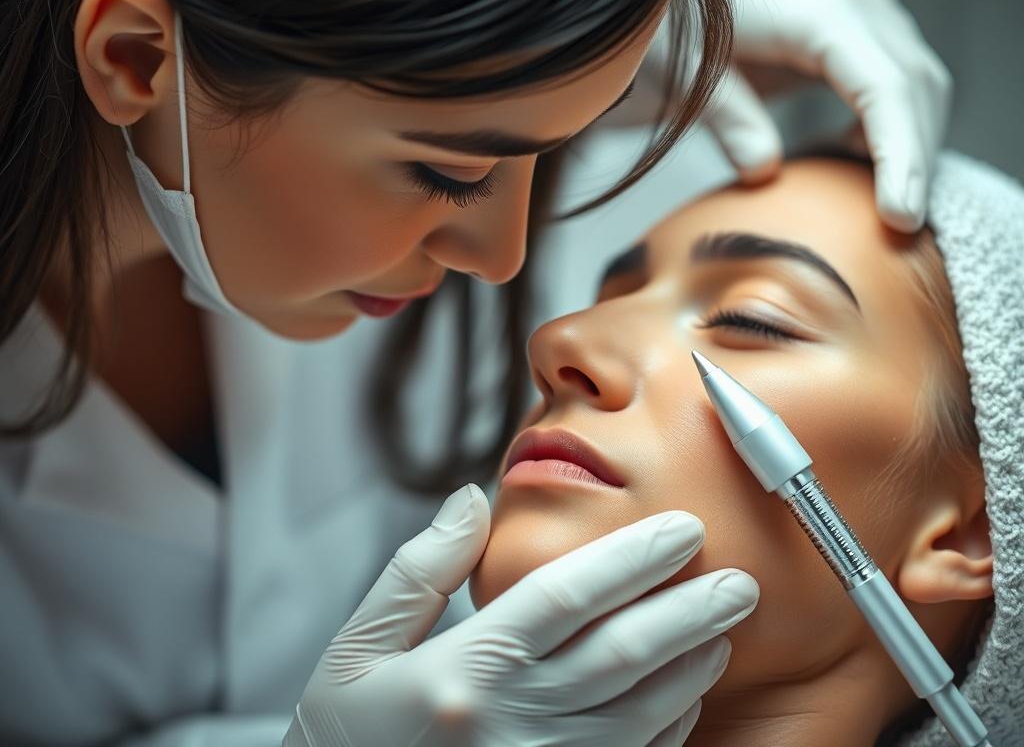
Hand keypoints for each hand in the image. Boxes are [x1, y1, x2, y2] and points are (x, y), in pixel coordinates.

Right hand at [284, 484, 758, 746]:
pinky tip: (687, 695)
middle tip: (738, 580)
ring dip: (690, 668)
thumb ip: (419, 571)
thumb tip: (473, 501)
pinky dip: (668, 727)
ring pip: (639, 714)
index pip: (564, 600)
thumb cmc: (344, 737)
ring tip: (723, 627)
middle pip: (621, 657)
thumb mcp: (358, 648)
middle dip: (688, 613)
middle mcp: (511, 724)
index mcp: (464, 672)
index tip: (680, 529)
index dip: (631, 560)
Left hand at [705, 0, 951, 231]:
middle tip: (900, 230)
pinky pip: (889, 73)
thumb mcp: (685, 72)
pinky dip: (888, 120)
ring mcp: (854, 9)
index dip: (901, 155)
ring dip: (908, 141)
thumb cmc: (666, 22)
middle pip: (914, 86)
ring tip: (884, 203)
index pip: (887, 89)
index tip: (899, 215)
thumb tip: (764, 171)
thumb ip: (727, 117)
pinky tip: (853, 155)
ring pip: (912, 80)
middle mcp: (851, 2)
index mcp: (820, 12)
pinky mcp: (844, 25)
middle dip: (915, 159)